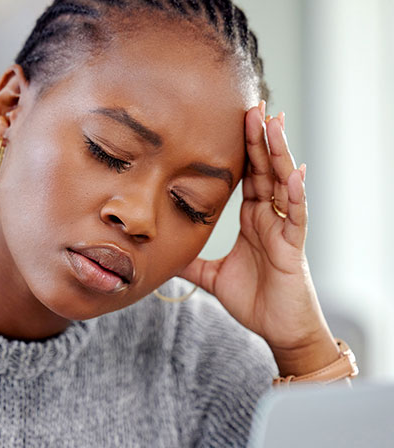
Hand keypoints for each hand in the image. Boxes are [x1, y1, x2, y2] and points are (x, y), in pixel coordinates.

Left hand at [179, 102, 338, 374]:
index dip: (242, 150)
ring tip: (272, 122)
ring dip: (278, 153)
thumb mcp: (212, 277)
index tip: (233, 120)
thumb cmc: (253, 300)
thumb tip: (164, 255)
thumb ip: (191, 262)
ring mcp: (283, 229)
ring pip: (283, 184)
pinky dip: (297, 193)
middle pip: (265, 170)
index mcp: (252, 220)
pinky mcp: (294, 247)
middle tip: (252, 104)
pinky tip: (294, 171)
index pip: (247, 177)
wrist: (277, 329)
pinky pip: (297, 216)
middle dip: (258, 138)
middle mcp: (269, 218)